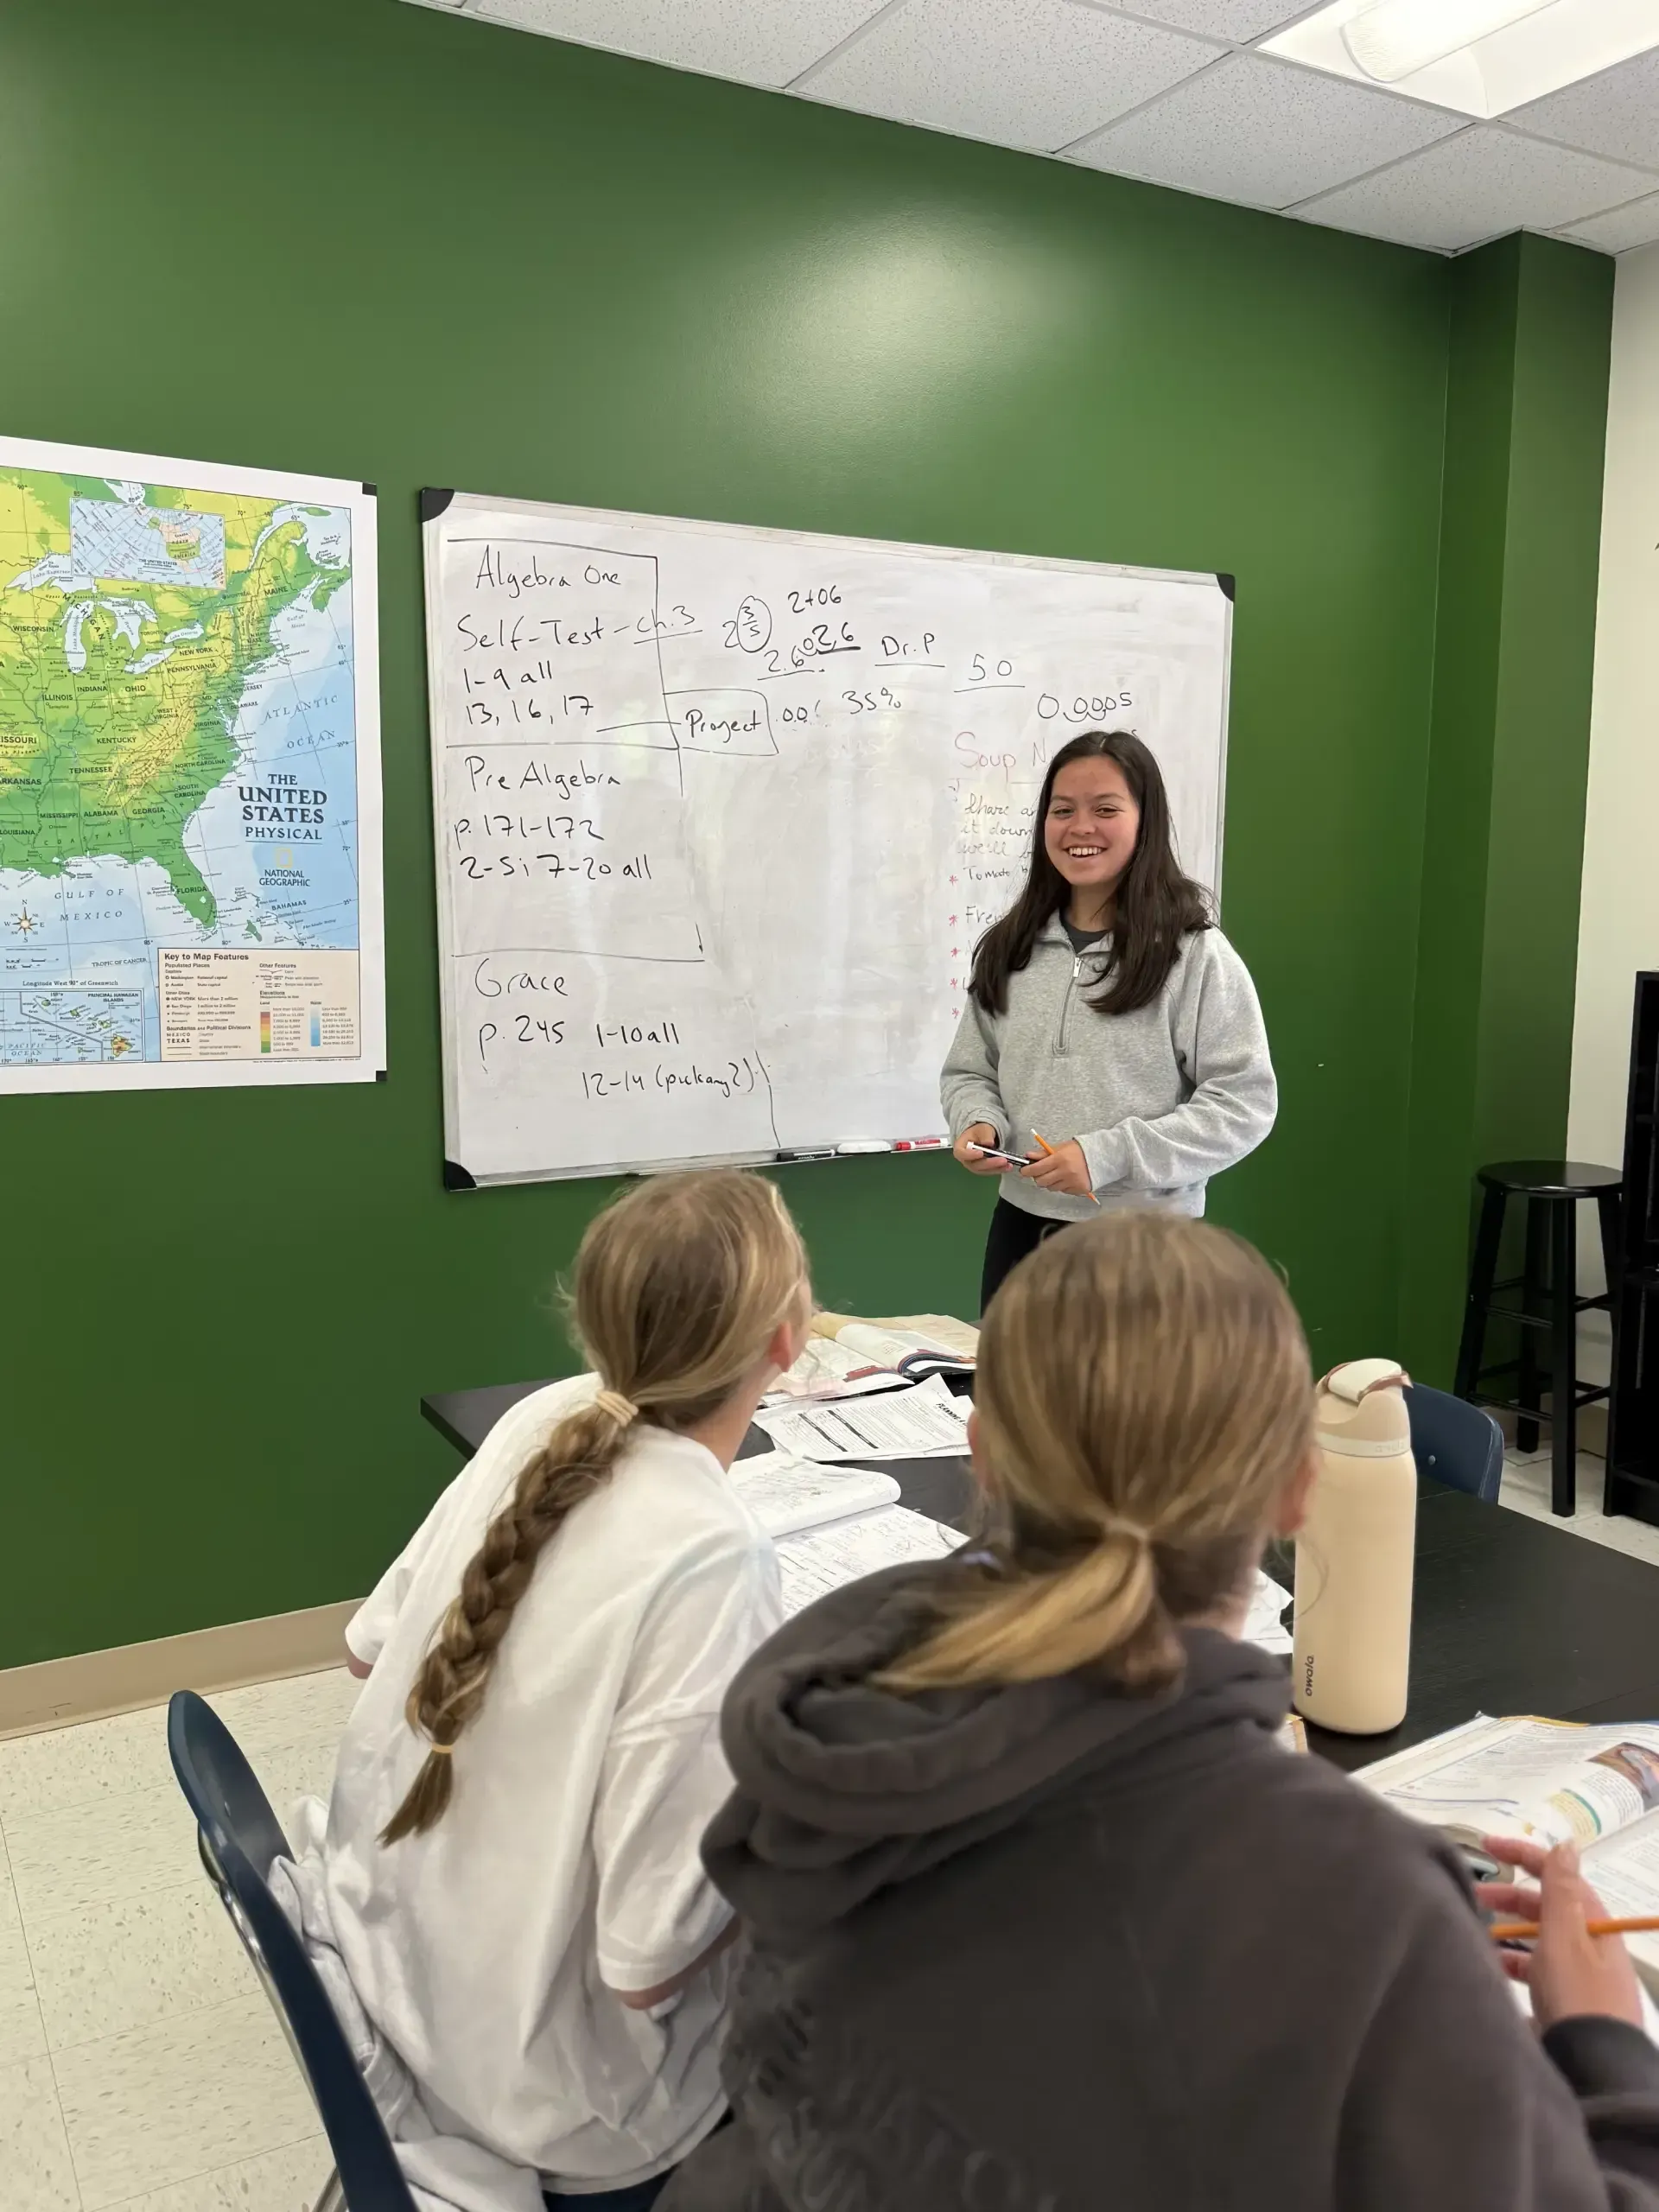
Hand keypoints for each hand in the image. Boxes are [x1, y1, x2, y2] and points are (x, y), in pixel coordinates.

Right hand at [955, 1124, 1005, 1175]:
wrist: (981, 1136)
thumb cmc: (978, 1131)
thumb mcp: (982, 1128)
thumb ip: (985, 1135)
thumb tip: (989, 1143)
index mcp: (960, 1147)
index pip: (961, 1153)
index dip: (970, 1155)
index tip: (981, 1153)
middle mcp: (965, 1160)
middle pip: (975, 1165)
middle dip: (990, 1163)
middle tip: (1003, 1160)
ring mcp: (974, 1166)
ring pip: (983, 1170)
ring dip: (996, 1168)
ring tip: (1008, 1164)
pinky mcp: (982, 1169)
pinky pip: (990, 1171)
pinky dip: (999, 1169)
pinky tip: (1008, 1167)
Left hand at [1020, 1139, 1092, 1197]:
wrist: (1102, 1156)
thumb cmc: (1079, 1150)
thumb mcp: (1061, 1147)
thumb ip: (1043, 1153)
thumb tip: (1028, 1156)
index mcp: (1059, 1159)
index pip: (1037, 1168)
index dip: (1027, 1171)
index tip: (1024, 1171)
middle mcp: (1065, 1172)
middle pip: (1041, 1182)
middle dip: (1038, 1177)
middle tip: (1041, 1172)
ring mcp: (1072, 1182)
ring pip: (1051, 1188)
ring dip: (1050, 1182)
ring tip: (1057, 1174)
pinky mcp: (1079, 1190)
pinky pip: (1063, 1191)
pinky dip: (1062, 1186)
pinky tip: (1068, 1178)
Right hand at [1478, 1833, 1643, 2029]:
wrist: (1597, 2069)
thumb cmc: (1577, 1995)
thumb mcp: (1565, 1936)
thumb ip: (1560, 1889)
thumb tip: (1566, 1843)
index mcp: (1592, 1923)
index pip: (1557, 1874)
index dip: (1521, 1855)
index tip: (1485, 1847)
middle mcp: (1588, 1945)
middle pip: (1545, 1908)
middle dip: (1507, 1897)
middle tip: (1471, 1897)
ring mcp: (1579, 1976)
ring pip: (1537, 1941)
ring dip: (1506, 1932)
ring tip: (1474, 1937)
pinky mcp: (1567, 2005)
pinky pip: (1534, 1972)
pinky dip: (1512, 1964)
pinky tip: (1490, 1972)